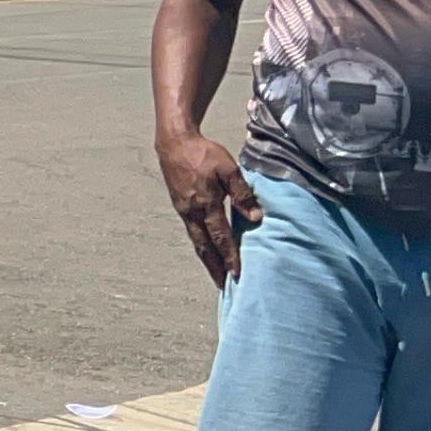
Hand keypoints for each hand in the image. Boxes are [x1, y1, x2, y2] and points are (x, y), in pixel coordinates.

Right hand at [156, 131, 263, 284]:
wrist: (174, 143)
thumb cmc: (204, 153)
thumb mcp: (228, 169)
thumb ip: (242, 193)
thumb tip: (256, 217)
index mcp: (205, 204)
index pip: (220, 237)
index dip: (230, 256)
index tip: (238, 273)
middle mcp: (192, 212)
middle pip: (204, 247)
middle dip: (214, 268)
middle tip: (224, 286)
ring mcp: (184, 211)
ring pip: (197, 242)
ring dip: (207, 260)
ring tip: (216, 274)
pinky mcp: (181, 207)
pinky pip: (192, 232)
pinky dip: (201, 246)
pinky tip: (207, 250)